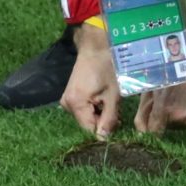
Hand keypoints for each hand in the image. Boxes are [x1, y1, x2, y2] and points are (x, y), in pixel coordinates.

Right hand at [60, 23, 120, 138]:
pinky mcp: (70, 94)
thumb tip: (103, 139)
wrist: (96, 46)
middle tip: (116, 108)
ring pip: (86, 116)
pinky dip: (94, 106)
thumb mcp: (113, 94)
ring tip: (110, 99)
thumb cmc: (107, 67)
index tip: (118, 121)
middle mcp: (67, 104)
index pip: (90, 129)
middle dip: (103, 119)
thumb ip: (109, 118)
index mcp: (76, 103)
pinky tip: (103, 96)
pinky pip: (83, 108)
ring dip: (99, 112)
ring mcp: (67, 99)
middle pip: (87, 123)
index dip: (105, 128)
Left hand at [134, 15, 185, 133]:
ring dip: (173, 117)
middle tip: (166, 100)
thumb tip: (140, 130)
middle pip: (164, 129)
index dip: (149, 127)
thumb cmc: (172, 69)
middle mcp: (178, 118)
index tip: (150, 120)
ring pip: (175, 127)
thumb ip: (145, 109)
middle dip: (161, 118)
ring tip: (177, 98)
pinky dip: (184, 116)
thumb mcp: (153, 86)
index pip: (153, 132)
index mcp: (164, 109)